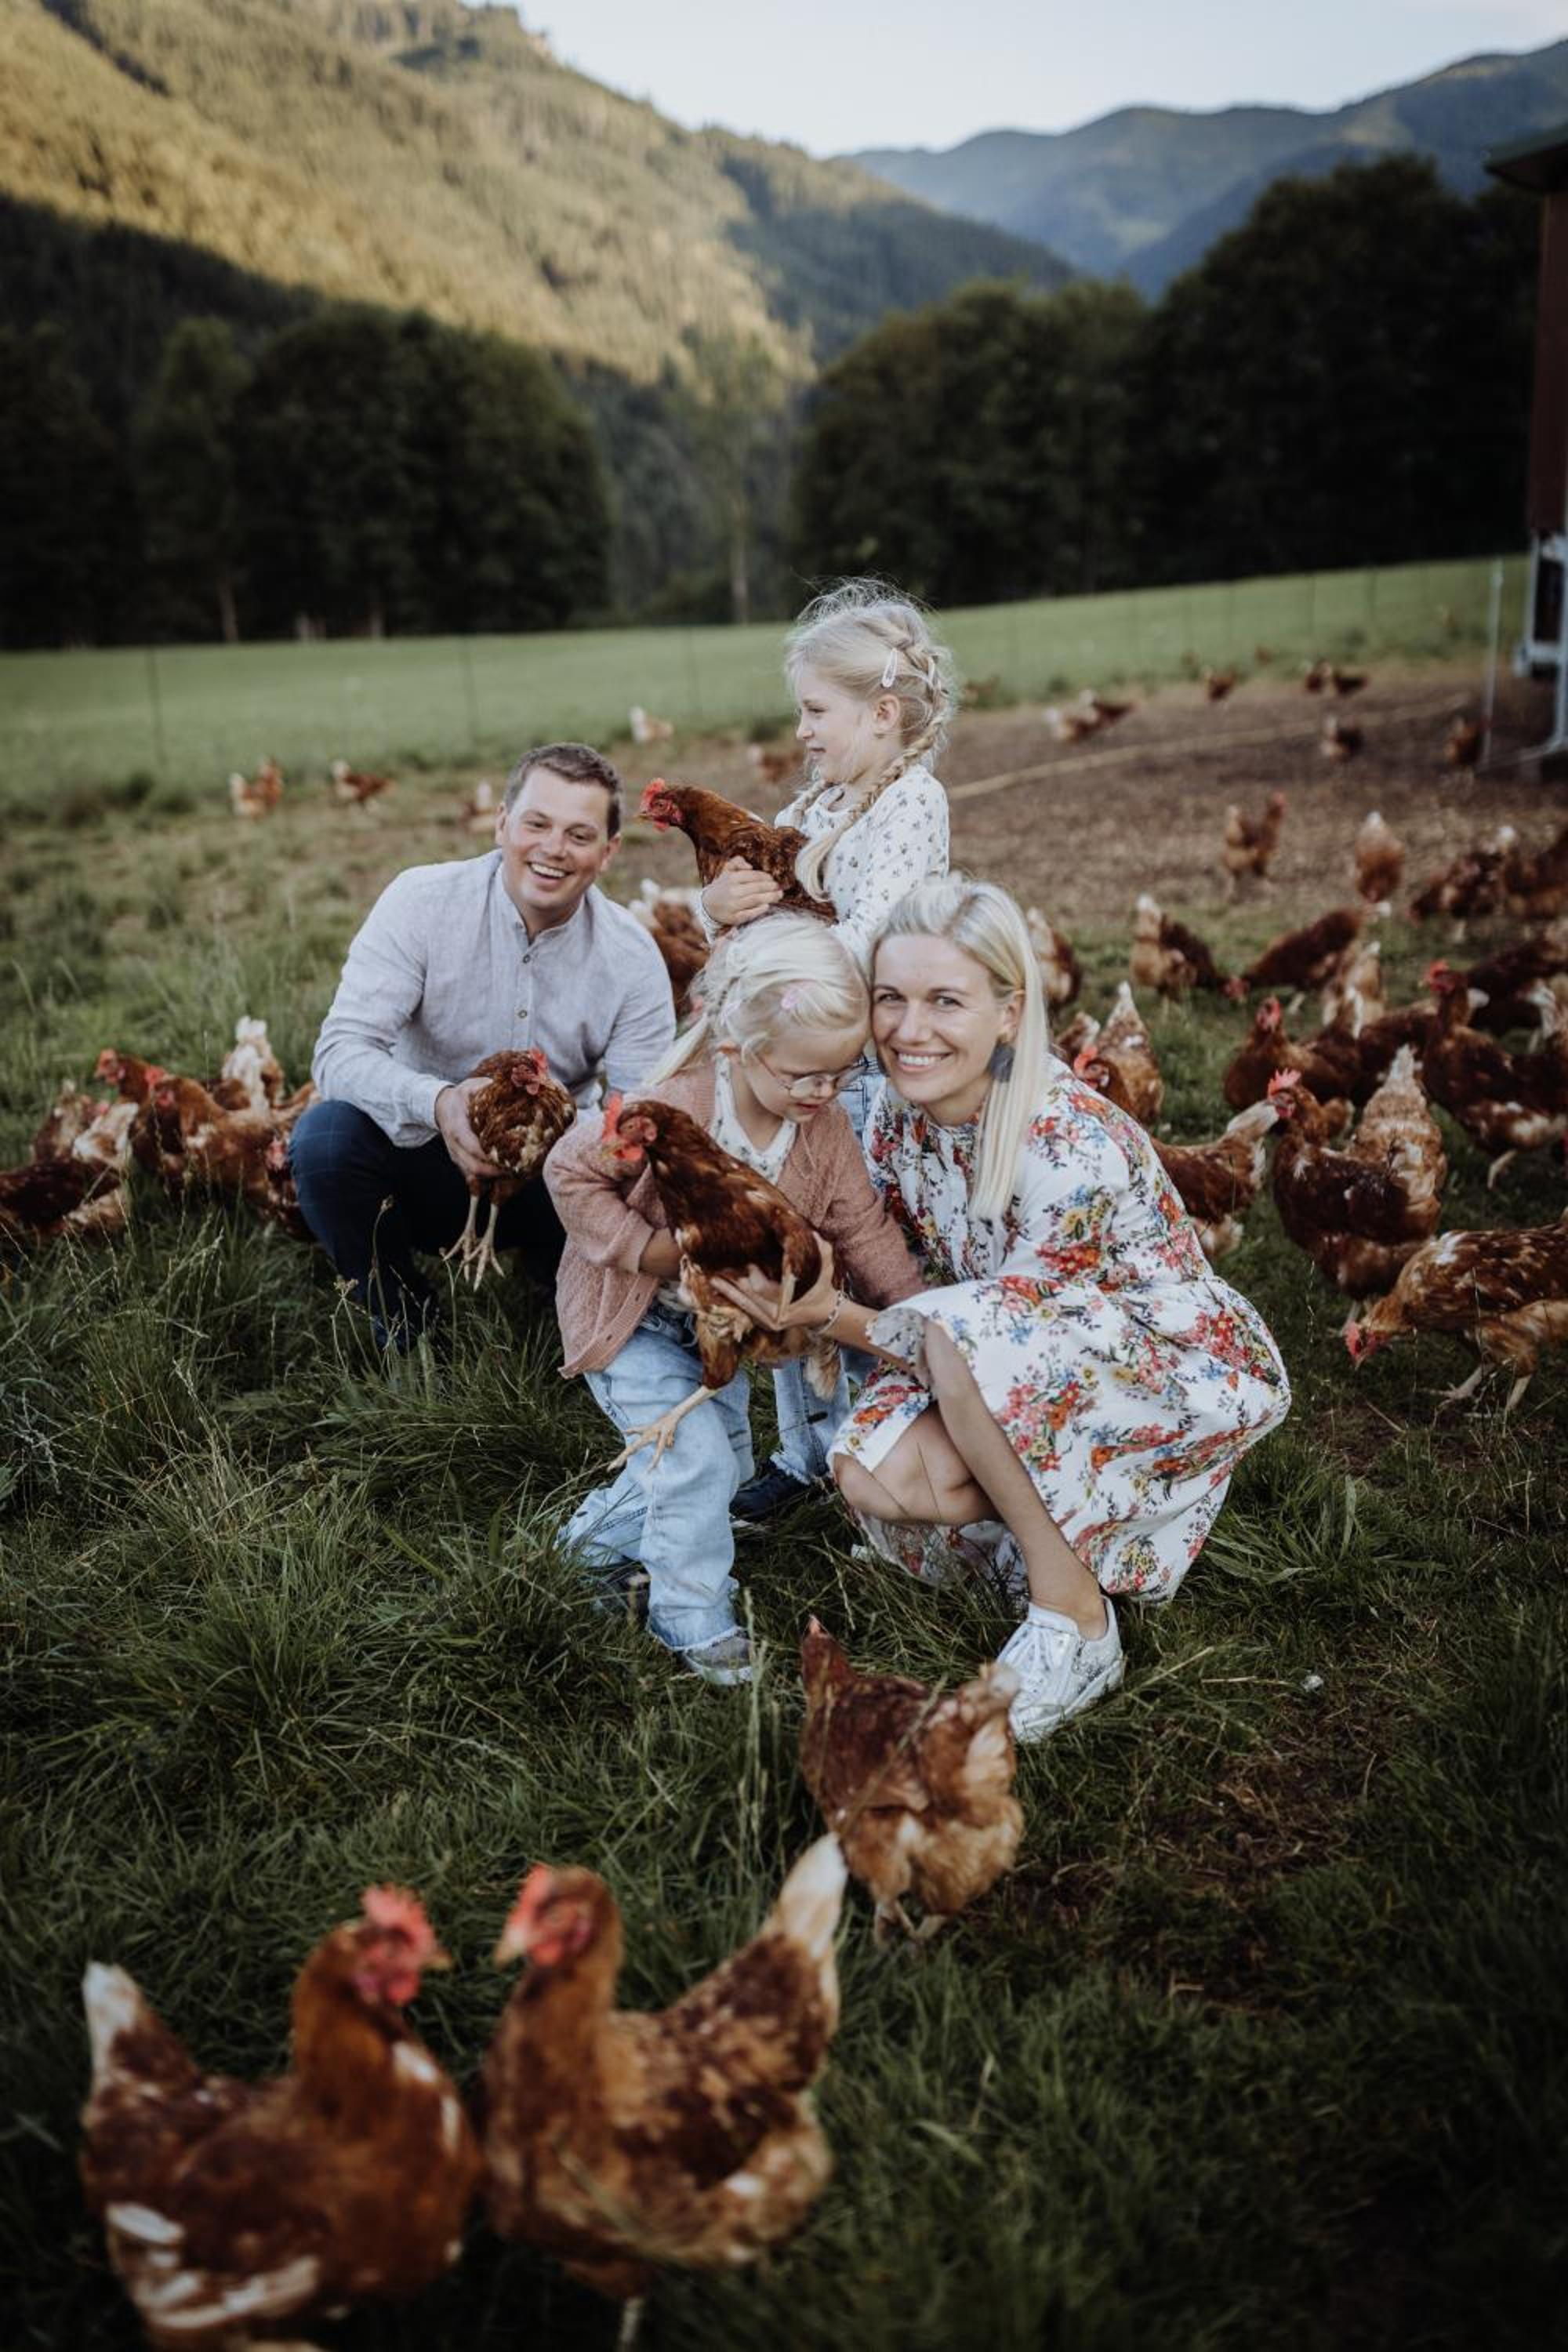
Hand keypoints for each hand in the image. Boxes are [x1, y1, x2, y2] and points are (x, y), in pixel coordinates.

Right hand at [435, 1079, 504, 1182]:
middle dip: (497, 1172)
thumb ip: (487, 1089)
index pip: (474, 1148)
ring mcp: (456, 1156)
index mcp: (457, 1128)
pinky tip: (504, 1174)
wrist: (441, 1107)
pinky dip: (488, 1179)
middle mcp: (455, 1146)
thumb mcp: (471, 1088)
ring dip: (494, 1177)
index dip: (492, 1156)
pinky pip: (472, 1176)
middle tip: (518, 1168)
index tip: (512, 1156)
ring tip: (514, 1173)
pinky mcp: (460, 1161)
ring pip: (474, 1175)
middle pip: (475, 1168)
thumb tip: (510, 1089)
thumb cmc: (460, 1097)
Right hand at [702, 856, 781, 926]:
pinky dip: (759, 910)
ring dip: (770, 897)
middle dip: (771, 887)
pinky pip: (749, 913)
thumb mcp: (726, 870)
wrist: (708, 905)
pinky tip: (767, 906)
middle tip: (779, 887)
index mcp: (731, 878)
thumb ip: (737, 862)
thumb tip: (750, 866)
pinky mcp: (734, 918)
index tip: (772, 879)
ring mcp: (733, 905)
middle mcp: (732, 891)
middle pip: (757, 888)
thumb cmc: (723, 886)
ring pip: (755, 899)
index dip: (766, 877)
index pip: (753, 876)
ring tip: (779, 895)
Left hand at [713, 1241, 837, 1332]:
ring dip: (727, 1291)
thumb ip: (821, 1251)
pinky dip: (733, 1298)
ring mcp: (768, 1322)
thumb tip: (811, 1234)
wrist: (823, 1313)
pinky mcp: (763, 1323)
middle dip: (734, 1282)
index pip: (764, 1289)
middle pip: (748, 1297)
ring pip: (743, 1304)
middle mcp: (777, 1316)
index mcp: (790, 1304)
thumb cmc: (823, 1287)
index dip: (754, 1276)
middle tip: (719, 1268)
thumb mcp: (826, 1269)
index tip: (748, 1264)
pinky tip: (720, 1288)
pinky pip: (744, 1309)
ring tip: (713, 1278)